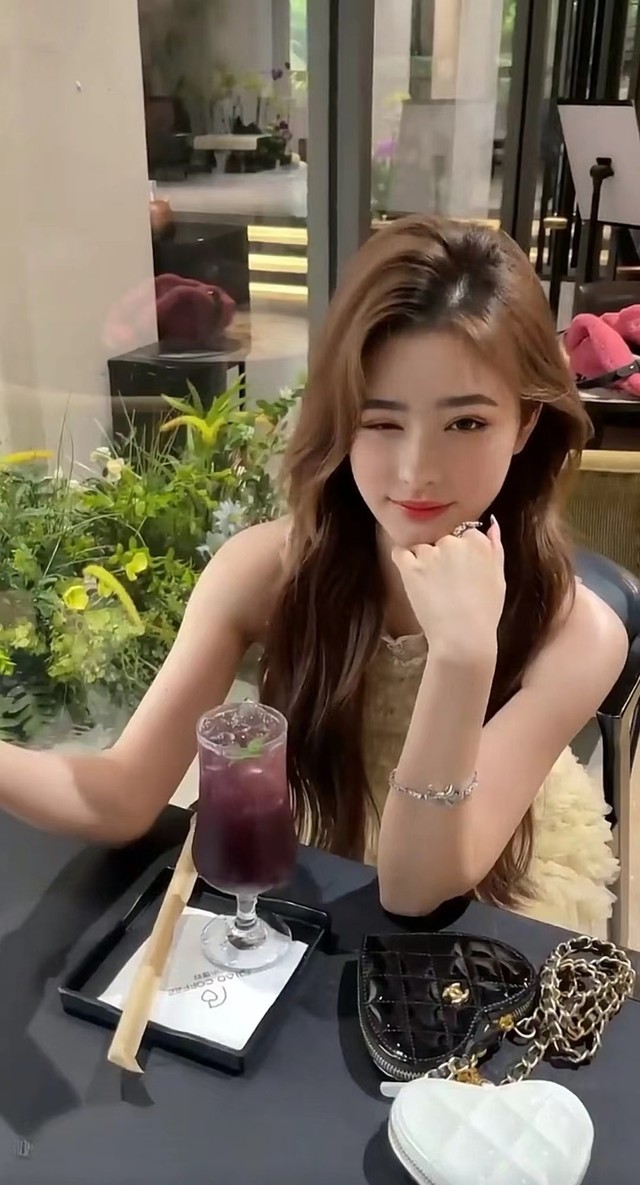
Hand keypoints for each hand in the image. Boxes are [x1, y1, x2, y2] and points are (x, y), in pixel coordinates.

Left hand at [391, 519, 504, 658]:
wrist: (463, 636)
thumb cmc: (485, 612)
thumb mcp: (499, 578)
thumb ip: (495, 547)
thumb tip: (491, 524)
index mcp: (477, 542)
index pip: (465, 534)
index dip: (462, 552)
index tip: (462, 570)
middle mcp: (453, 542)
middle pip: (442, 540)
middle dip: (443, 556)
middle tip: (447, 583)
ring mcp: (430, 554)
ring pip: (422, 548)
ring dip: (423, 560)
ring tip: (431, 586)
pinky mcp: (409, 567)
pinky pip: (400, 552)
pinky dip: (403, 560)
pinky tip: (412, 575)